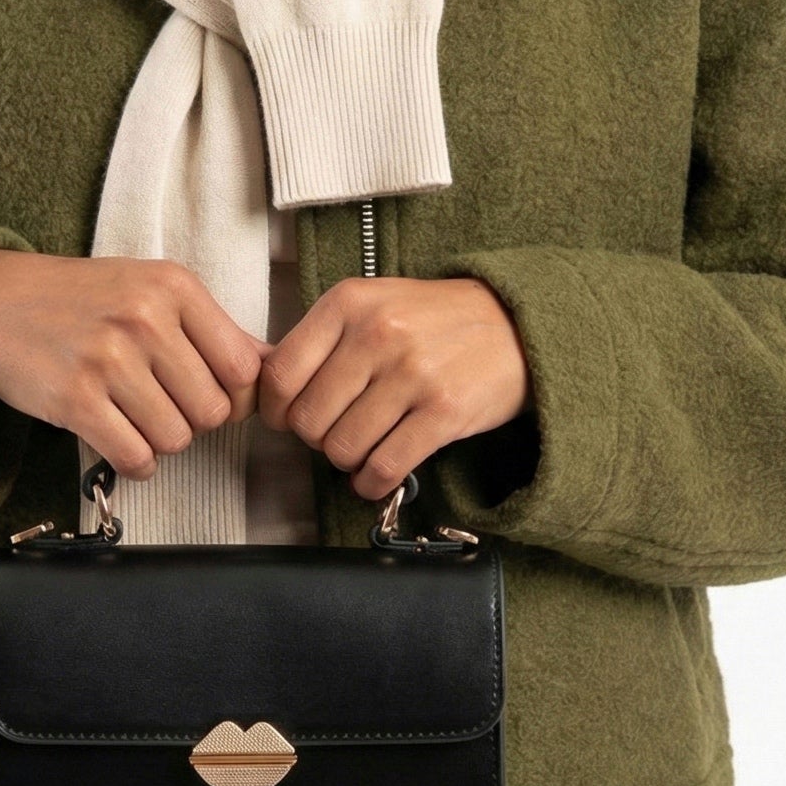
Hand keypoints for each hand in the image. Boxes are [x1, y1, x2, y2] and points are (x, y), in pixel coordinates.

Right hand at [0, 251, 263, 481]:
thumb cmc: (79, 298)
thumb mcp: (151, 289)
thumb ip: (212, 329)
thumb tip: (275, 366)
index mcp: (173, 287)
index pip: (244, 367)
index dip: (232, 393)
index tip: (206, 391)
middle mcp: (145, 319)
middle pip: (214, 411)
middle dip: (193, 419)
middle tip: (160, 402)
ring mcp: (108, 359)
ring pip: (177, 438)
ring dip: (160, 440)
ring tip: (133, 414)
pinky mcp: (75, 400)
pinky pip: (135, 457)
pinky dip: (134, 460)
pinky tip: (118, 438)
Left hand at [258, 276, 528, 501]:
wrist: (515, 324)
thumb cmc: (434, 320)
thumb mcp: (373, 304)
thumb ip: (323, 340)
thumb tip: (271, 393)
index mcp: (349, 302)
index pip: (281, 375)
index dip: (277, 410)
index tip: (288, 418)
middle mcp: (378, 333)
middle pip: (308, 419)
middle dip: (316, 438)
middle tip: (336, 432)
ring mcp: (412, 373)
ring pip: (342, 448)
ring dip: (347, 461)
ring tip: (363, 448)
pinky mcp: (444, 412)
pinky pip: (384, 466)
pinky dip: (372, 483)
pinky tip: (376, 476)